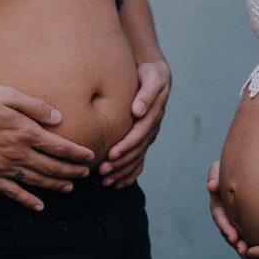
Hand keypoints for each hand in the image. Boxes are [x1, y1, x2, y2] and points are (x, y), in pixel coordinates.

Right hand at [0, 83, 95, 210]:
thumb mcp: (6, 94)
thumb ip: (35, 106)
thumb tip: (58, 118)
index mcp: (25, 131)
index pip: (59, 146)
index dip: (76, 153)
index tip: (89, 156)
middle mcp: (17, 153)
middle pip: (52, 166)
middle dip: (71, 171)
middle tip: (85, 173)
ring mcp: (2, 168)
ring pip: (36, 181)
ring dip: (55, 185)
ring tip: (69, 187)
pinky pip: (12, 192)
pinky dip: (27, 200)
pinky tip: (38, 206)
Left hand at [99, 60, 170, 186]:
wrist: (155, 77)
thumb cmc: (148, 74)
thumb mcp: (151, 77)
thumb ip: (146, 93)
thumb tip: (138, 110)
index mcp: (153, 114)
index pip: (139, 133)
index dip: (127, 145)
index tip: (112, 154)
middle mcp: (152, 128)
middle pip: (137, 150)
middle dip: (121, 163)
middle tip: (103, 171)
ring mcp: (148, 136)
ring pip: (137, 159)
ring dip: (122, 171)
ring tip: (105, 181)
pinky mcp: (143, 140)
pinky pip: (139, 161)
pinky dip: (129, 174)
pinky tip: (117, 184)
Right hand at [207, 160, 248, 258]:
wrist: (249, 162)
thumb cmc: (233, 163)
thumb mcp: (220, 166)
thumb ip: (215, 174)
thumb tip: (211, 186)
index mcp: (218, 201)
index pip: (220, 216)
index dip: (226, 228)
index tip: (233, 238)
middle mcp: (225, 211)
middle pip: (229, 230)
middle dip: (235, 242)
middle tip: (244, 251)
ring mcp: (235, 216)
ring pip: (238, 234)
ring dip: (242, 246)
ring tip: (250, 256)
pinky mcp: (246, 219)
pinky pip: (248, 232)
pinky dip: (251, 243)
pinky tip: (258, 253)